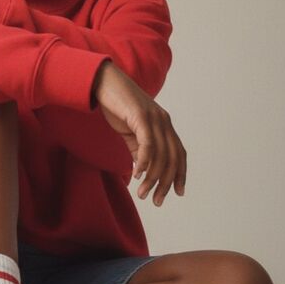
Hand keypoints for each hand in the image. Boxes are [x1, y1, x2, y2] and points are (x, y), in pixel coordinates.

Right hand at [92, 61, 186, 205]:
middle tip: (157, 201)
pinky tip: (137, 175)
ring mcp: (153, 118)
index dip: (180, 174)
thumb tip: (142, 170)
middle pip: (172, 158)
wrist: (103, 82)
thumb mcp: (130, 131)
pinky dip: (144, 162)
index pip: (179, 153)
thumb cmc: (116, 106)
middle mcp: (164, 121)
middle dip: (166, 182)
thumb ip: (138, 149)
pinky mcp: (140, 116)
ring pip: (160, 155)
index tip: (178, 192)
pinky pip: (147, 144)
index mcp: (164, 125)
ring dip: (152, 178)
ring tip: (143, 194)